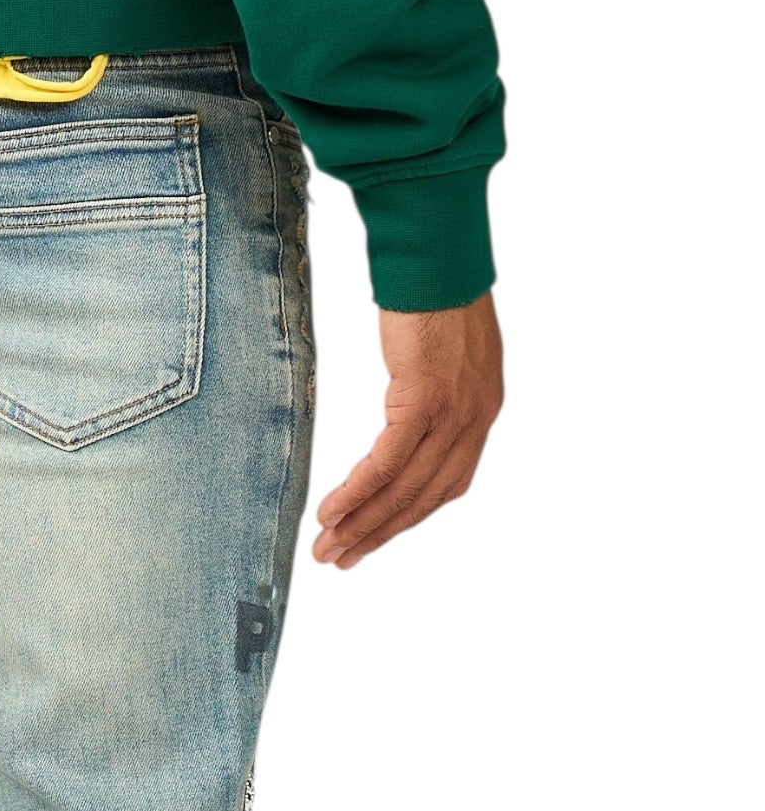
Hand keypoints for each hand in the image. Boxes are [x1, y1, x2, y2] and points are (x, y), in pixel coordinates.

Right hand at [313, 291, 502, 569]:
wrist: (439, 250)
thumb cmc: (434, 287)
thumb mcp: (444, 350)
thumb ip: (433, 391)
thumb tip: (408, 414)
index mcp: (481, 410)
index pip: (445, 485)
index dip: (406, 518)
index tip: (373, 538)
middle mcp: (475, 419)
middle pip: (424, 498)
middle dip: (378, 534)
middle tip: (340, 559)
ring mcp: (454, 412)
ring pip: (405, 489)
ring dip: (363, 524)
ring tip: (328, 548)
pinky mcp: (425, 400)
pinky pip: (388, 463)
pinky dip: (359, 493)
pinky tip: (332, 513)